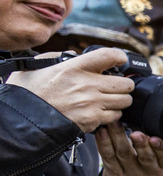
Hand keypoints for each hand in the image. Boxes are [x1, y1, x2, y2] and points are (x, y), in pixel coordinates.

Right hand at [5, 48, 133, 132]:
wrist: (23, 121)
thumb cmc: (28, 94)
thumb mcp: (37, 68)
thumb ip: (57, 57)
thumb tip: (72, 55)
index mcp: (73, 68)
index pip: (109, 55)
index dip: (120, 57)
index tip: (121, 60)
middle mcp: (86, 85)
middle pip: (125, 83)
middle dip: (123, 84)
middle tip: (115, 86)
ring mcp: (91, 104)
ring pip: (125, 101)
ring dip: (120, 100)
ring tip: (109, 100)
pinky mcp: (92, 120)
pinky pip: (115, 116)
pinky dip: (112, 115)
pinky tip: (101, 112)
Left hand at [96, 122, 162, 175]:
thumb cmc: (150, 168)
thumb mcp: (162, 161)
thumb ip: (159, 146)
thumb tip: (152, 123)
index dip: (160, 147)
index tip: (154, 139)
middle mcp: (147, 173)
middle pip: (144, 157)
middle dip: (140, 144)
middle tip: (136, 133)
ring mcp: (129, 174)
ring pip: (123, 154)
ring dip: (118, 137)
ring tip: (115, 123)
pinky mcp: (113, 173)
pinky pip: (108, 157)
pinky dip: (104, 143)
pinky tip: (102, 132)